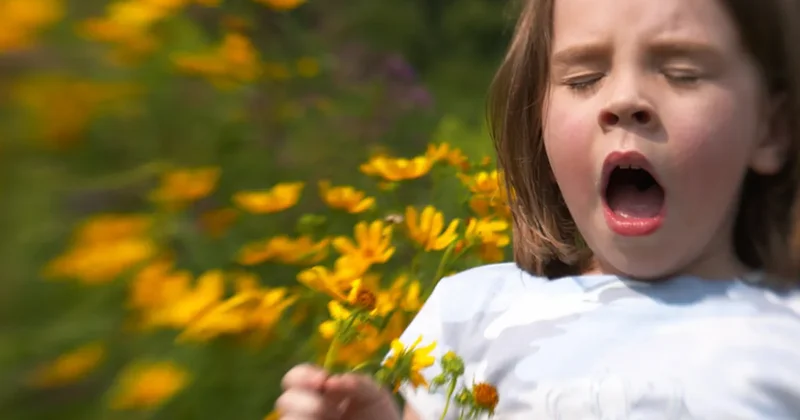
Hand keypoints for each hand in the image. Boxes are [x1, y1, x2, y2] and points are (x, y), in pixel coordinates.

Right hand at [276, 364, 400, 419]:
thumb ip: (358, 383)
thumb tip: (331, 381)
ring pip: (287, 419)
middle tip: (334, 412)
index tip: (323, 380)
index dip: (303, 375)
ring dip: (310, 417)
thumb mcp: (375, 397)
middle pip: (285, 400)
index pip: (295, 378)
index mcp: (320, 393)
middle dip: (307, 401)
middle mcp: (307, 411)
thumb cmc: (380, 419)